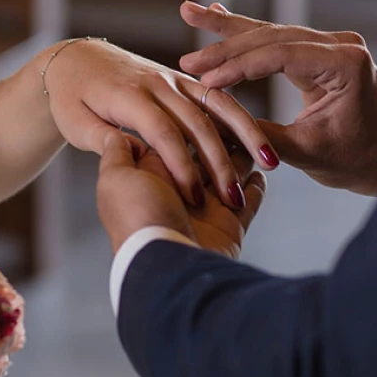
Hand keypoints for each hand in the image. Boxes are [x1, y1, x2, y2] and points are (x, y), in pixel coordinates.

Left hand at [43, 38, 279, 208]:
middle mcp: (157, 85)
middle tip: (234, 195)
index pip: (162, 133)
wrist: (77, 60)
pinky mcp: (185, 82)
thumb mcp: (74, 122)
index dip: (180, 166)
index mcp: (129, 98)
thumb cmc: (71, 99)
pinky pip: (219, 99)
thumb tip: (130, 149)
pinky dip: (242, 120)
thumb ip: (100, 138)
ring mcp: (174, 80)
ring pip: (219, 105)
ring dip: (246, 135)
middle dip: (219, 160)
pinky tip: (261, 145)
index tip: (194, 197)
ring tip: (271, 162)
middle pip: (197, 122)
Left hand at [96, 134, 265, 257]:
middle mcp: (178, 188)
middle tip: (233, 117)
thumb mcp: (114, 181)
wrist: (162, 268)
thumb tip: (119, 133)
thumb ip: (116, 153)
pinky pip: (250, 199)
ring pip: (231, 169)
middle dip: (222, 136)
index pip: (172, 138)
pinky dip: (257, 187)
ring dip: (244, 154)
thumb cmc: (135, 222)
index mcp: (151, 173)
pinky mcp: (230, 223)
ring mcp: (206, 206)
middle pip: (207, 150)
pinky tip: (262, 173)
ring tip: (254, 134)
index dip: (185, 126)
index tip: (192, 108)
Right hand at [180, 2, 376, 195]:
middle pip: (272, 37)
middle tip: (187, 60)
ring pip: (270, 32)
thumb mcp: (305, 152)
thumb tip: (214, 120)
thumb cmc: (350, 159)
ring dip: (228, 29)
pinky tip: (216, 14)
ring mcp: (332, 43)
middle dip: (226, 46)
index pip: (281, 56)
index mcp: (345, 66)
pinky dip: (245, 33)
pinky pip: (277, 39)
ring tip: (190, 13)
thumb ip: (261, 134)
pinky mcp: (320, 49)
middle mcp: (342, 45)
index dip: (239, 67)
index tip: (205, 81)